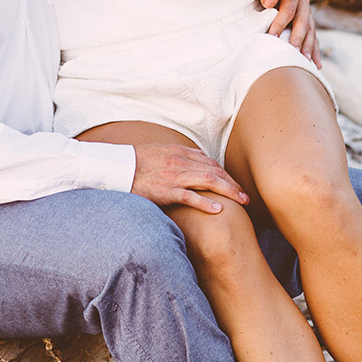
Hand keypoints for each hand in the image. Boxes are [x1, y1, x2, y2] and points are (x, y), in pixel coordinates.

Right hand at [129, 144, 248, 214]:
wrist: (116, 168)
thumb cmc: (134, 162)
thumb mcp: (158, 151)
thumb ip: (177, 154)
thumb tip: (196, 155)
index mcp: (178, 153)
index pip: (209, 162)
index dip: (225, 174)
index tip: (234, 184)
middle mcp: (179, 162)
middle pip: (214, 172)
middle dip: (233, 184)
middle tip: (245, 196)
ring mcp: (174, 176)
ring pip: (209, 182)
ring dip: (228, 191)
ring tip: (241, 202)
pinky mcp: (166, 190)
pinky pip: (190, 196)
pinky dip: (206, 202)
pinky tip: (218, 209)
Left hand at [259, 0, 319, 64]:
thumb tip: (270, 2)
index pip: (288, 10)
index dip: (280, 23)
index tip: (272, 37)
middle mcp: (304, 2)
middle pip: (303, 23)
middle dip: (298, 39)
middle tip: (293, 53)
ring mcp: (307, 12)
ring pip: (310, 32)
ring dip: (309, 48)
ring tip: (306, 62)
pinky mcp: (308, 21)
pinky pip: (313, 37)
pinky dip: (314, 51)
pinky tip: (316, 64)